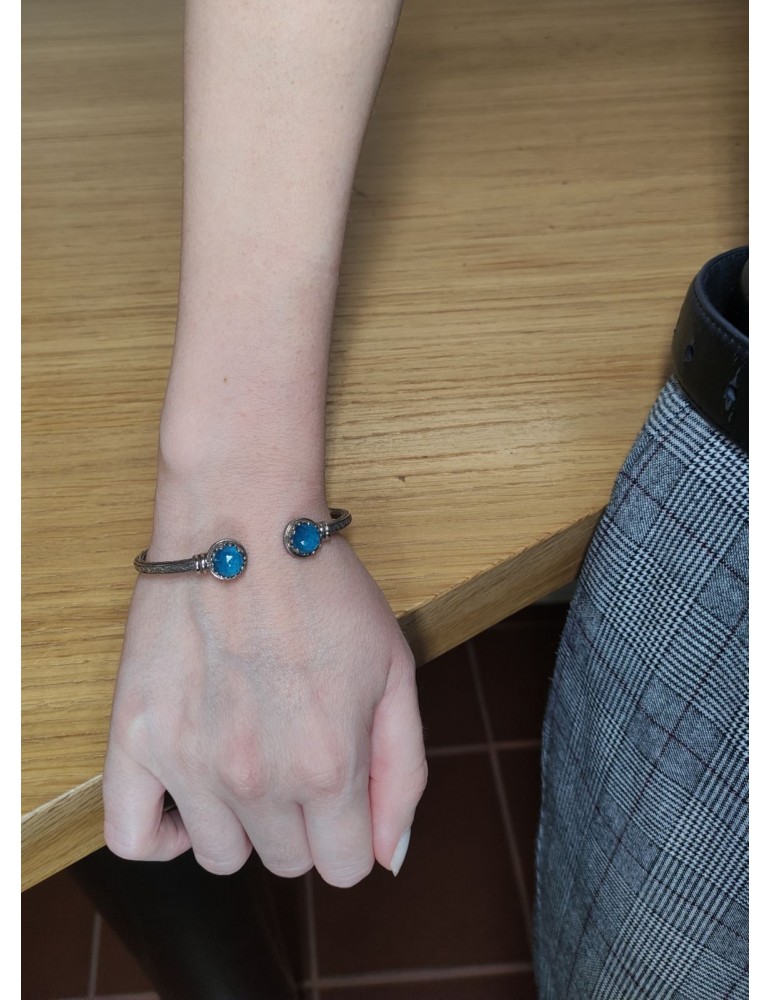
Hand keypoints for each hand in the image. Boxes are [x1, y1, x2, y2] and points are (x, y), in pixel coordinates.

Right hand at [103, 533, 426, 886]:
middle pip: (286, 862)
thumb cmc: (324, 588)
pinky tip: (188, 797)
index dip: (350, 832)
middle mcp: (258, 779)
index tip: (342, 791)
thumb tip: (391, 854)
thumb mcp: (395, 670)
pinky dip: (163, 834)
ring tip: (248, 756)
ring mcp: (189, 764)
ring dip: (242, 823)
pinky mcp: (135, 740)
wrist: (242, 524)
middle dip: (303, 822)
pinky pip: (133, 839)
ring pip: (221, 857)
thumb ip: (404, 771)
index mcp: (329, 766)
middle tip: (296, 752)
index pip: (345, 866)